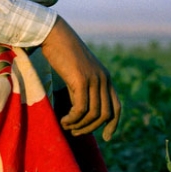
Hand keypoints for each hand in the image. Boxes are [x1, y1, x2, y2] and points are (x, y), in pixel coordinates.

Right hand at [40, 16, 120, 140]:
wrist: (54, 34)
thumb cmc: (61, 52)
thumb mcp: (77, 71)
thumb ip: (83, 87)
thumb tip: (81, 110)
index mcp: (105, 77)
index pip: (117, 107)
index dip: (114, 124)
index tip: (106, 137)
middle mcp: (103, 79)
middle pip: (104, 114)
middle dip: (91, 128)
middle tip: (75, 132)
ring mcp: (93, 79)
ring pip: (93, 114)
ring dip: (79, 125)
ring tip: (66, 126)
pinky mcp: (81, 80)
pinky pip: (81, 109)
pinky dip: (73, 119)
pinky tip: (64, 120)